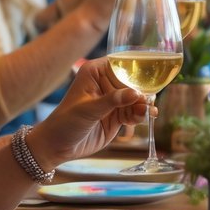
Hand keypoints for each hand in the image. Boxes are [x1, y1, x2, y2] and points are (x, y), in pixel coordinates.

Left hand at [33, 59, 149, 163]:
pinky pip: (134, 112)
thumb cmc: (66, 122)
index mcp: (95, 72)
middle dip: (143, 89)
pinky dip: (141, 115)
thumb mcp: (88, 109)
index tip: (151, 73)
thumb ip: (112, 101)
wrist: (58, 146)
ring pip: (136, 98)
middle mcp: (106, 83)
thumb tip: (136, 93)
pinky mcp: (117, 116)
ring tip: (147, 112)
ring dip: (144, 104)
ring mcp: (113, 100)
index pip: (121, 63)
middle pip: (133, 81)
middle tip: (150, 99)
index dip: (137, 66)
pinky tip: (144, 117)